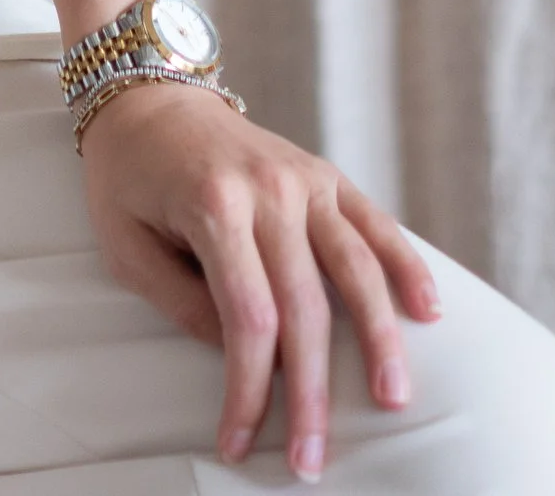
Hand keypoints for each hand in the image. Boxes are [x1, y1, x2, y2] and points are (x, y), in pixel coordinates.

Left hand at [77, 78, 440, 476]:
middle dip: (312, 393)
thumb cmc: (128, 177)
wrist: (148, 94)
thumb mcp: (127, 246)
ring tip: (393, 398)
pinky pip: (375, 222)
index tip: (240, 443)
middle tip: (315, 460)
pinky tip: (427, 311)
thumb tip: (240, 356)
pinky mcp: (324, 174)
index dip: (249, 390)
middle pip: (305, 307)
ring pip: (356, 268)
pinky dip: (405, 265)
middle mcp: (268, 189)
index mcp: (213, 206)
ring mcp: (303, 178)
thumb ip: (182, 303)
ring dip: (379, 340)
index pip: (247, 318)